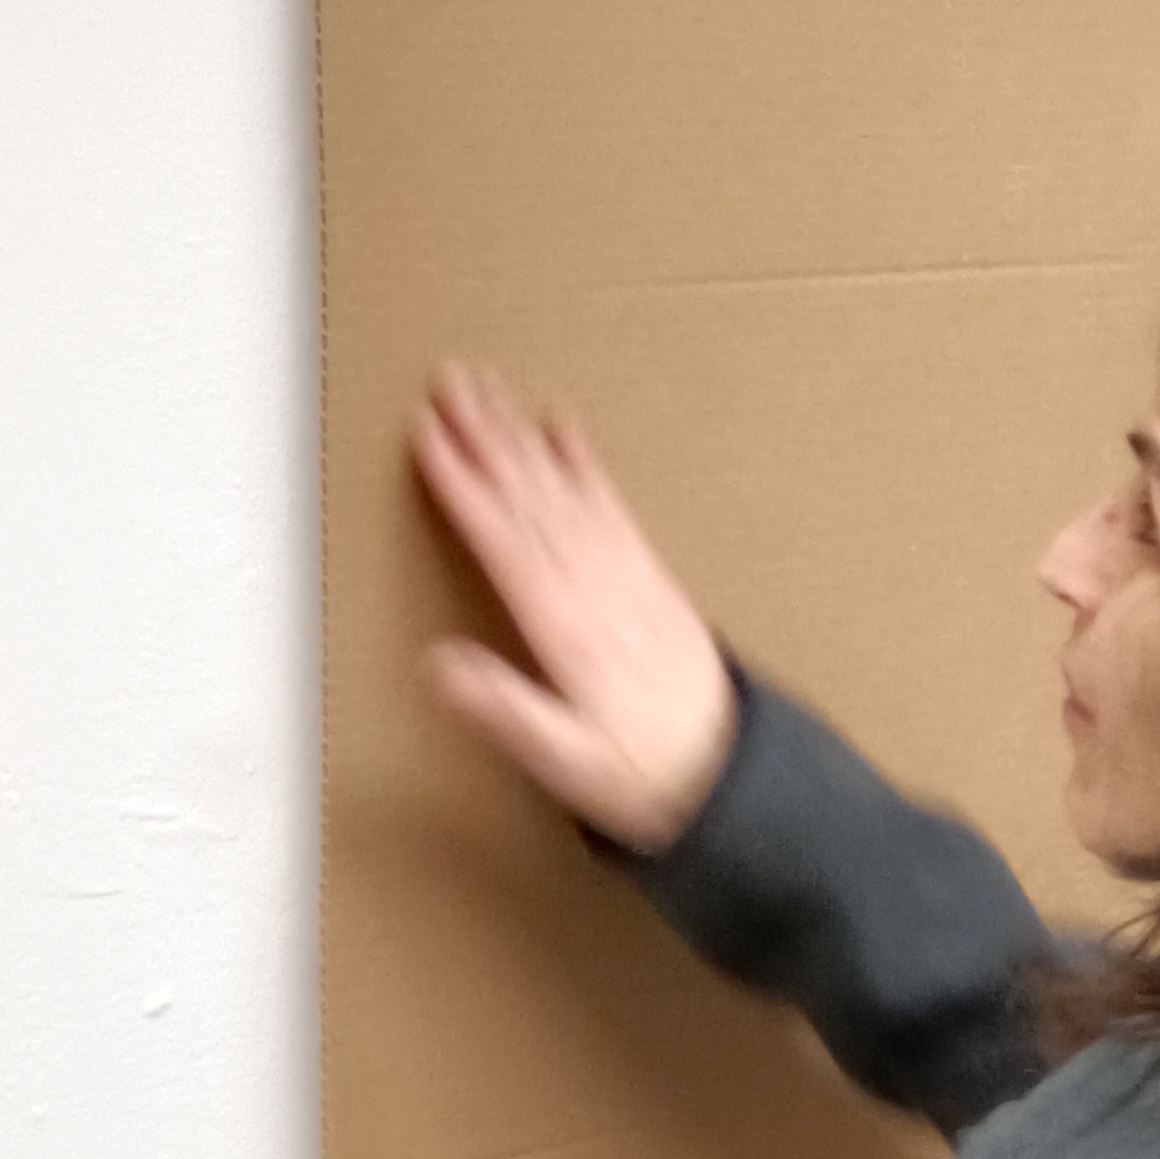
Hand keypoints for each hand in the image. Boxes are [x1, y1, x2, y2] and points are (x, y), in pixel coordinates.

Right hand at [412, 362, 737, 851]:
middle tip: (452, 380)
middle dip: (490, 437)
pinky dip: (584, 462)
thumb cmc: (643, 775)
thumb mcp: (567, 761)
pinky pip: (610, 504)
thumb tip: (437, 666)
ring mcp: (626, 576)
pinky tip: (565, 429)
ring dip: (526, 436)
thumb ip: (505, 711)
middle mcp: (598, 588)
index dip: (465, 486)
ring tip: (493, 389)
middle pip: (534, 497)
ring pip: (566, 489)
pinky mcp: (648, 577)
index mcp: (569, 628)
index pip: (506, 541)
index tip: (428, 437)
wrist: (731, 778)